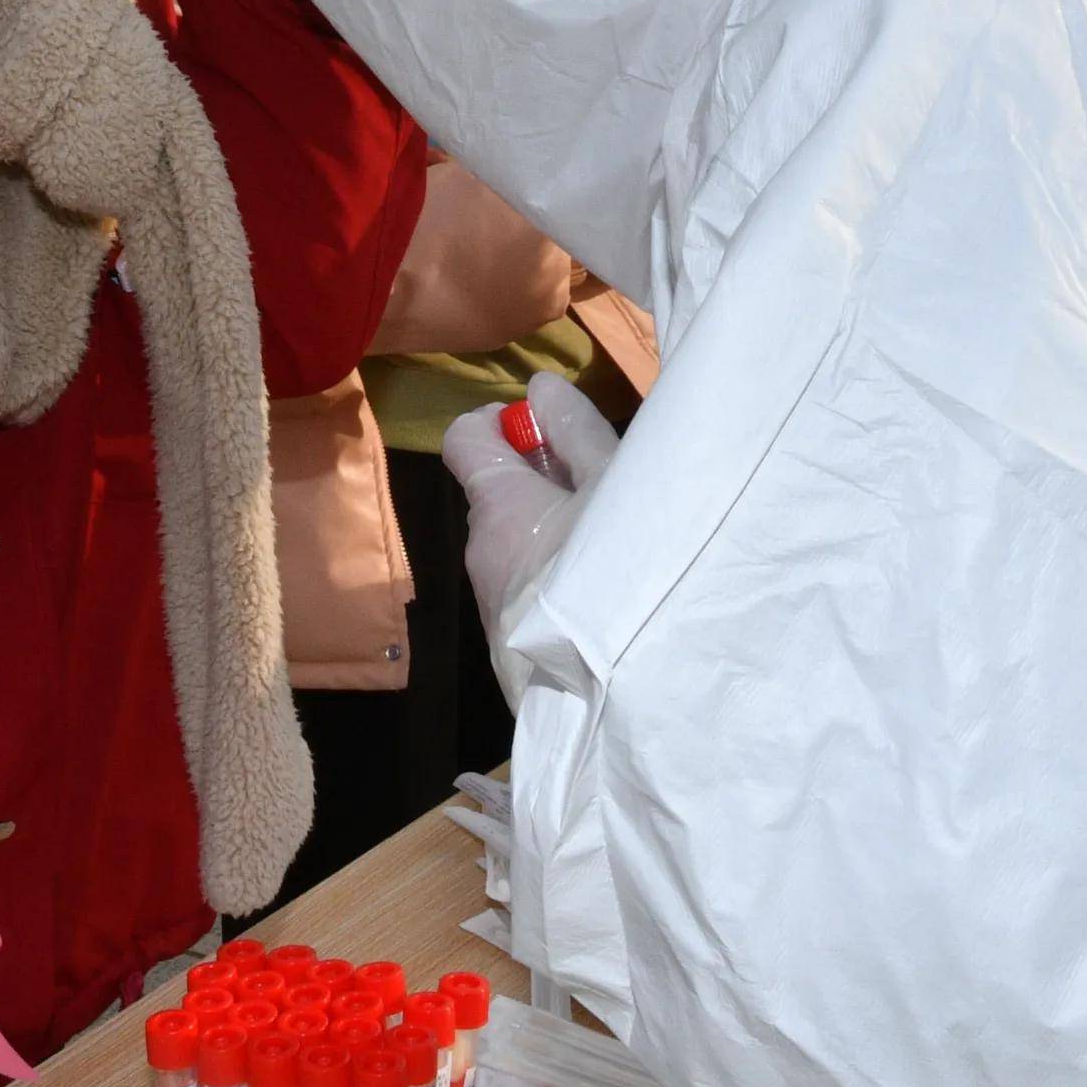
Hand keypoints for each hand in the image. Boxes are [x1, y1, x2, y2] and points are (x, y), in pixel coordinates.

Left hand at [443, 373, 621, 642]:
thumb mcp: (615, 485)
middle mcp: (481, 553)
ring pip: (518, 546)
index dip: (500, 423)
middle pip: (499, 496)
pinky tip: (606, 598)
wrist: (622, 696)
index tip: (549, 431)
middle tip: (610, 493)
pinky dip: (558, 580)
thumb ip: (576, 433)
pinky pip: (529, 590)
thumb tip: (539, 389)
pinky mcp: (513, 649)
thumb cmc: (622, 568)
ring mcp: (494, 606)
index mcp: (497, 506)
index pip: (464, 440)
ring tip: (617, 549)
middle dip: (544, 483)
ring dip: (556, 534)